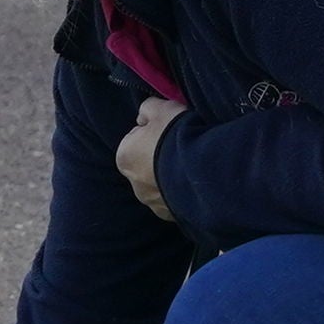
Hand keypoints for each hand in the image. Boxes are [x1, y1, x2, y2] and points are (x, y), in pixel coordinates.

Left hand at [116, 97, 183, 219]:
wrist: (199, 168)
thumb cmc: (174, 134)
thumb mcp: (159, 108)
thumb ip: (146, 109)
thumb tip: (143, 117)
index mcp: (124, 157)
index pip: (135, 139)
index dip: (153, 133)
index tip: (169, 131)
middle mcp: (133, 184)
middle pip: (147, 165)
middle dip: (160, 158)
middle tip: (181, 148)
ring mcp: (152, 203)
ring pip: (160, 185)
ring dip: (170, 177)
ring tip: (190, 166)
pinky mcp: (170, 215)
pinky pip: (174, 200)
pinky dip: (181, 192)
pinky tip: (194, 182)